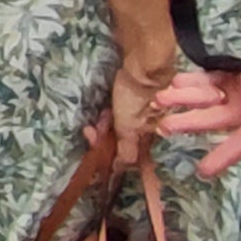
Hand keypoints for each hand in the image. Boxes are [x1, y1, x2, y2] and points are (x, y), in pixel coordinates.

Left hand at [104, 58, 175, 172]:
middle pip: (122, 144)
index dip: (121, 169)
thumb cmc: (137, 98)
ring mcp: (141, 114)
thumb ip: (127, 150)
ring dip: (103, 128)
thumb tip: (120, 170)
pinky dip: (107, 115)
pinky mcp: (133, 99)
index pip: (134, 162)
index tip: (114, 176)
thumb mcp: (130, 128)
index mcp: (150, 139)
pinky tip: (102, 110)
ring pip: (117, 129)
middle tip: (90, 132)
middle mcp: (148, 129)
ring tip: (93, 123)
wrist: (143, 64)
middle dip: (103, 142)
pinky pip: (117, 114)